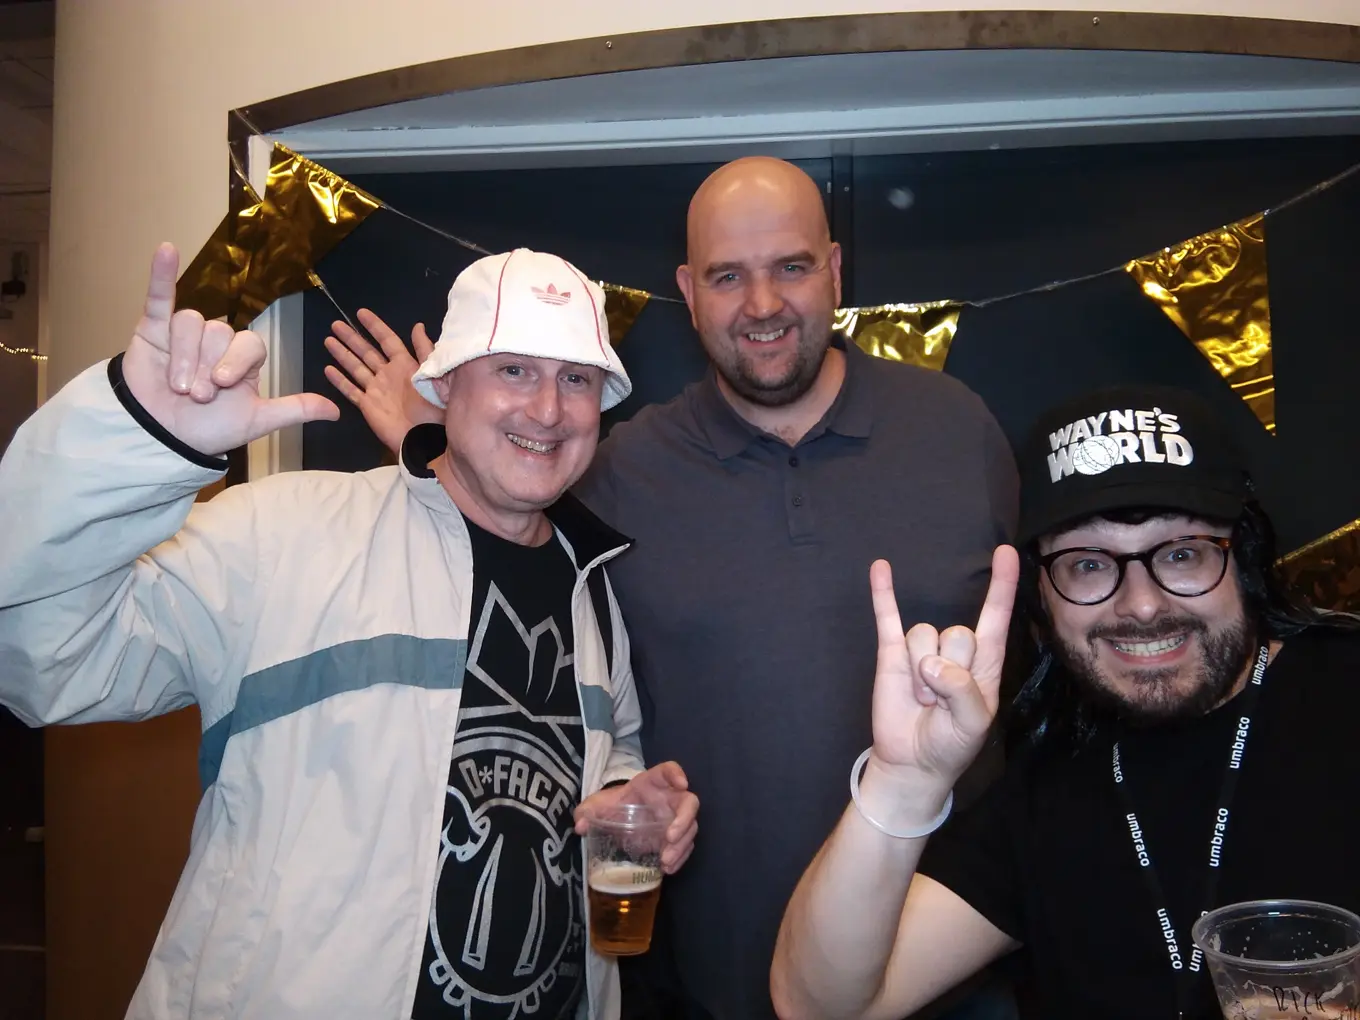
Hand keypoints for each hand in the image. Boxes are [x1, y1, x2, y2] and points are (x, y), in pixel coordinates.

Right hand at [121, 243, 338, 456]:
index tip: (220, 385)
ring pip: (191, 323)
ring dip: (185, 356)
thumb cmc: (208, 428)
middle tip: (197, 395)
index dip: (236, 361)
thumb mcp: (256, 420)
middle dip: (207, 368)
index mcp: (244, 359)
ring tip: (178, 386)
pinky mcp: (153, 328)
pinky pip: (160, 296)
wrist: (163, 437)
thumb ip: (294, 409)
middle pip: (220, 334)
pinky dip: (162, 274)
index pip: (250, 343)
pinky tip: (166, 251)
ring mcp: (185, 333)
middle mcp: (217, 342)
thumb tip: (337, 411)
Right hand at [324, 308, 442, 455]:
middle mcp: (388, 374)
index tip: (360, 313)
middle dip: (352, 337)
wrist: (426, 437)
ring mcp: (377, 390)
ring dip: (342, 354)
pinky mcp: (368, 405)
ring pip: (356, 367)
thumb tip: (417, 326)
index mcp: (405, 365)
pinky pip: (351, 391)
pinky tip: (328, 369)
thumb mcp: (435, 375)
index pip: (387, 340)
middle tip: (336, 324)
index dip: (375, 326)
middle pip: (366, 351)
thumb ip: (425, 351)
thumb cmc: (434, 407)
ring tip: (328, 340)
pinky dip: (340, 381)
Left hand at [574, 762, 699, 873]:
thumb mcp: (597, 806)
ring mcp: (674, 818)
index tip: (682, 784)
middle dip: (684, 819)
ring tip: (665, 861)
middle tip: (670, 837)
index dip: (677, 774)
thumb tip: (580, 825)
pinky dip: (680, 858)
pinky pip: (685, 846)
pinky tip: (668, 869)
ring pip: (690, 828)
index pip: (668, 771)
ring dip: (681, 845)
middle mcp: (668, 799)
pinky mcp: (675, 837)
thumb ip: (587, 811)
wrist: (618, 820)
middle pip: (689, 802)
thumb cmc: (614, 806)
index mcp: (651, 783)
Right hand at [868, 546, 1018, 791]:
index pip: (996, 617)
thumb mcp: (973, 723)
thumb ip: (962, 690)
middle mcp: (955, 650)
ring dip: (920, 676)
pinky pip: (888, 617)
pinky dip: (883, 593)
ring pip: (923, 635)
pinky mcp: (892, 653)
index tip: (1006, 554)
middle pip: (956, 632)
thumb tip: (930, 664)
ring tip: (921, 700)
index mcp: (984, 663)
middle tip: (940, 703)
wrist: (912, 763)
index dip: (1002, 586)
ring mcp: (922, 649)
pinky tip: (880, 568)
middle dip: (947, 671)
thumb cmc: (951, 744)